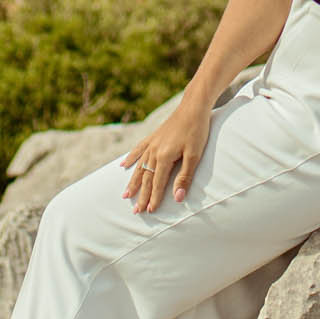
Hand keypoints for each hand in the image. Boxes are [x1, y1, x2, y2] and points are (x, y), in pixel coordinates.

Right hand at [118, 88, 212, 212]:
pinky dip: (130, 158)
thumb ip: (185, 177)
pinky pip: (138, 149)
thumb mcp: (195, 155)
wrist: (193, 107)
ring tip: (125, 195)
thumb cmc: (197, 131)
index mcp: (164, 157)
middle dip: (140, 195)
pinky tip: (123, 165)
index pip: (156, 183)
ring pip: (139, 166)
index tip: (149, 211)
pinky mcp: (153, 136)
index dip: (153, 198)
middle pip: (145, 178)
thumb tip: (177, 198)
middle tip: (136, 212)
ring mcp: (152, 143)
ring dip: (132, 182)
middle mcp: (154, 151)